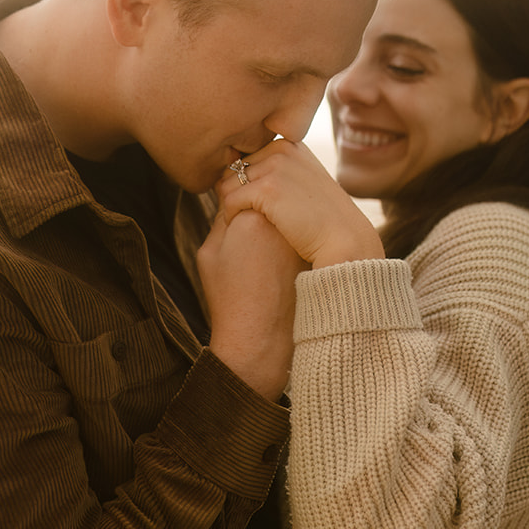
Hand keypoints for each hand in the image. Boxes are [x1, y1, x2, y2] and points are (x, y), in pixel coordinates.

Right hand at [197, 208, 307, 399]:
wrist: (262, 341)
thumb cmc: (230, 300)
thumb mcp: (211, 253)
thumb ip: (222, 216)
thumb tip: (235, 193)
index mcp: (251, 216)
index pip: (244, 187)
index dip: (236, 203)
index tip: (234, 228)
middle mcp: (283, 220)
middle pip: (272, 193)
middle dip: (262, 205)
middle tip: (252, 242)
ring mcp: (304, 233)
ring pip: (291, 209)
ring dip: (282, 217)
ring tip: (269, 255)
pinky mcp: (318, 248)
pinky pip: (306, 228)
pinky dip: (297, 235)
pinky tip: (285, 263)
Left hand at [218, 139, 383, 267]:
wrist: (344, 240)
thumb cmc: (322, 221)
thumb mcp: (303, 185)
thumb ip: (278, 175)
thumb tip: (239, 173)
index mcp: (289, 145)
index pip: (245, 160)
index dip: (242, 186)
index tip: (252, 208)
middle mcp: (281, 149)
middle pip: (231, 171)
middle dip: (234, 195)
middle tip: (243, 219)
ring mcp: (275, 166)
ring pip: (226, 185)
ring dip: (231, 207)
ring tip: (244, 224)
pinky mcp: (267, 188)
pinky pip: (229, 201)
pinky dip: (231, 218)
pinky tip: (245, 230)